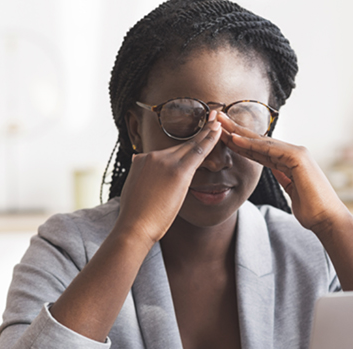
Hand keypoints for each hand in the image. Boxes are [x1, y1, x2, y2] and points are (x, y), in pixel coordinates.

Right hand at [114, 113, 222, 244]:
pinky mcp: (177, 171)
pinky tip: (218, 131)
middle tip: (212, 117)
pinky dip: (209, 139)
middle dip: (198, 131)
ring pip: (190, 145)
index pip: (166, 151)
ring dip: (206, 133)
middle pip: (179, 144)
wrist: (134, 227)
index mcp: (141, 161)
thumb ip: (141, 177)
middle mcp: (152, 156)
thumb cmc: (135, 217)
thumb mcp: (134, 191)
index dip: (182, 143)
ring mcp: (164, 162)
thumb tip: (140, 169)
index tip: (192, 134)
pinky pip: (197, 151)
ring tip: (218, 122)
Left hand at [217, 113, 347, 232]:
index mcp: (291, 161)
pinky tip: (235, 140)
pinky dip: (251, 145)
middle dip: (237, 130)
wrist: (327, 219)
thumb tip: (276, 172)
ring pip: (262, 142)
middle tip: (217, 119)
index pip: (261, 150)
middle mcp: (294, 153)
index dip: (241, 143)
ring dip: (239, 133)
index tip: (223, 136)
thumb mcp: (292, 191)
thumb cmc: (312, 211)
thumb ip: (284, 178)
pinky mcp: (298, 158)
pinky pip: (269, 150)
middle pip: (259, 141)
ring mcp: (297, 153)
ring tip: (220, 124)